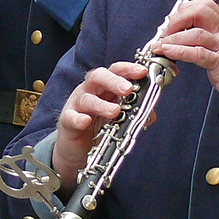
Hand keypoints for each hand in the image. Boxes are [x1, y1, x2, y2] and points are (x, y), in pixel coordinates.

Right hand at [53, 61, 146, 185]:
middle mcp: (90, 91)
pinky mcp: (67, 121)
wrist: (78, 149)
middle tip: (128, 89)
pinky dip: (78, 119)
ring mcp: (77, 105)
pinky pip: (71, 117)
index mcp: (104, 87)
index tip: (142, 72)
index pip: (115, 71)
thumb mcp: (120, 119)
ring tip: (115, 111)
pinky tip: (86, 121)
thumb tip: (150, 114)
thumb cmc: (99, 128)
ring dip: (101, 104)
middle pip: (98, 76)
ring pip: (86, 98)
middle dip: (114, 81)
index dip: (128, 69)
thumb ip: (136, 114)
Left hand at [152, 0, 218, 125]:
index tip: (172, 20)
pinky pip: (198, 53)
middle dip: (178, 18)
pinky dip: (179, 51)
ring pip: (196, 33)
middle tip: (165, 31)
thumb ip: (209, 43)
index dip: (186, 8)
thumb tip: (184, 39)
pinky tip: (168, 53)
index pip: (206, 6)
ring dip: (173, 38)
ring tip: (160, 45)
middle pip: (201, 11)